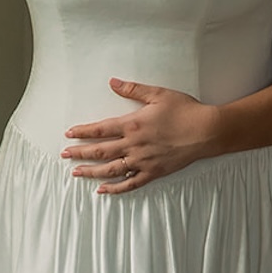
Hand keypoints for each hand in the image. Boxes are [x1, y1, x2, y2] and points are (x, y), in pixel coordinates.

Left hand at [62, 79, 223, 193]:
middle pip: (101, 151)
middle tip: (64, 155)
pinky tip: (102, 190)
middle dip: (80, 152)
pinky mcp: (153, 173)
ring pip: (111, 169)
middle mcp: (134, 145)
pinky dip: (114, 188)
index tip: (69, 134)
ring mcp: (143, 161)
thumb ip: (133, 89)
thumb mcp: (158, 94)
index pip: (101, 129)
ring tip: (76, 173)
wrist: (206, 131)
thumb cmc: (184, 110)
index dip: (83, 132)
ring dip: (91, 171)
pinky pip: (130, 183)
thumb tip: (112, 82)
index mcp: (133, 124)